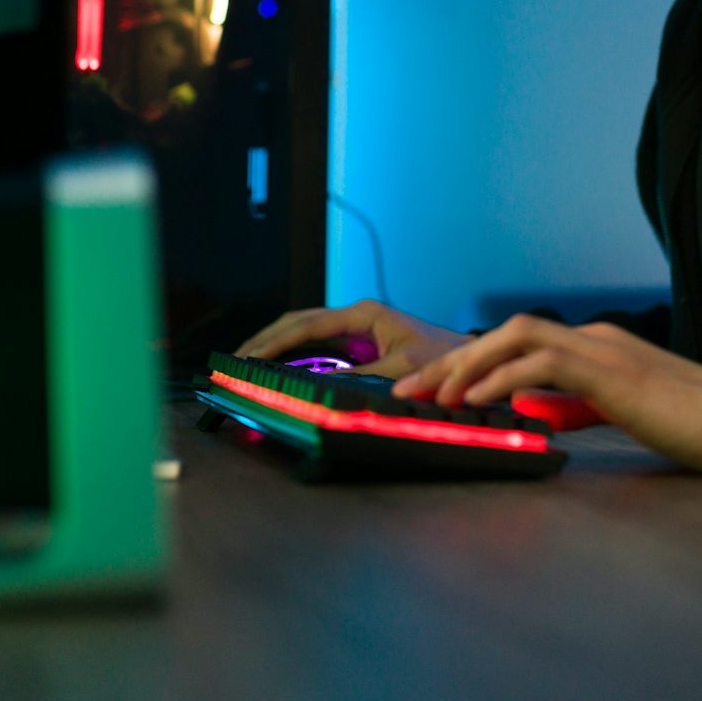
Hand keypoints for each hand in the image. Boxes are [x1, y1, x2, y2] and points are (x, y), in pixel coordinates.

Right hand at [236, 300, 466, 378]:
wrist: (466, 361)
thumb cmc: (442, 358)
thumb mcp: (401, 369)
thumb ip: (362, 376)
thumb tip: (325, 386)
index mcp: (364, 315)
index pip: (308, 324)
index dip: (275, 340)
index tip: (250, 353)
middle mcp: (356, 318)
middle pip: (299, 323)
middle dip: (266, 339)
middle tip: (235, 358)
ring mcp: (355, 330)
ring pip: (304, 332)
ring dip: (276, 346)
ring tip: (246, 361)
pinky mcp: (357, 345)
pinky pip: (317, 347)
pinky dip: (294, 356)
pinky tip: (276, 367)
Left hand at [392, 315, 701, 474]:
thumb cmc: (694, 424)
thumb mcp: (623, 411)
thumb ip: (580, 405)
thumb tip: (538, 412)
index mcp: (596, 345)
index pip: (518, 343)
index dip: (469, 364)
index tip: (431, 390)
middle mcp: (593, 337)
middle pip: (507, 332)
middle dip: (453, 359)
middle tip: (410, 391)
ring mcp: (604, 349)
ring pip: (518, 336)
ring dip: (467, 364)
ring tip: (433, 395)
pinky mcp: (612, 371)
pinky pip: (543, 363)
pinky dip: (502, 378)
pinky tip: (475, 401)